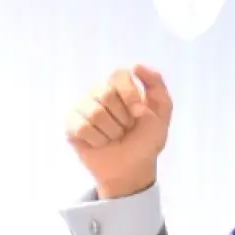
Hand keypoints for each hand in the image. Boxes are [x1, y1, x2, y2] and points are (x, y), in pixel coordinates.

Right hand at [66, 65, 173, 198]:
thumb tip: (136, 66)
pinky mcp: (72, 125)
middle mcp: (99, 92)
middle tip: (126, 129)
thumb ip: (156, 85)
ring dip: (112, 132)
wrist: (133, 168)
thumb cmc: (146, 140)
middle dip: (123, 118)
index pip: (119, 74)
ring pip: (95, 112)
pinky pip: (82, 127)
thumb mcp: (162, 113)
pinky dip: (97, 140)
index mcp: (120, 85)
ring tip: (114, 137)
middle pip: (106, 93)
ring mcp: (83, 107)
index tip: (139, 113)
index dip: (130, 95)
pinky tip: (101, 143)